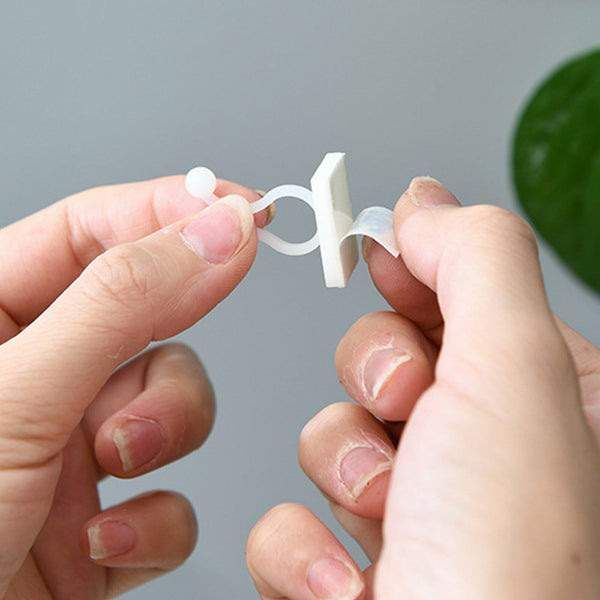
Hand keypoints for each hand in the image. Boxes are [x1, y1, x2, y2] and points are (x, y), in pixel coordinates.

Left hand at [0, 175, 267, 598]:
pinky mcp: (106, 525)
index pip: (89, 233)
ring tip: (120, 462)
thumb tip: (214, 233)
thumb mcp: (15, 399)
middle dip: (180, 316)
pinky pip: (172, 499)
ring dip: (166, 427)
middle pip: (148, 311)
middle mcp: (37, 382)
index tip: (237, 205)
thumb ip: (122, 305)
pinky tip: (103, 544)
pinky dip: (154, 522)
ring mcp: (74, 454)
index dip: (167, 208)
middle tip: (237, 265)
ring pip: (174, 402)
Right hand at [246, 177, 599, 598]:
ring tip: (387, 523)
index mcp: (538, 403)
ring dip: (343, 475)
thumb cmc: (510, 573)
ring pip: (327, 439)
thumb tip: (426, 204)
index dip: (411, 270)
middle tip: (408, 417)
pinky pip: (291, 520)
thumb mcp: (512, 375)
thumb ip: (474, 263)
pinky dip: (308, 554)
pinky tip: (351, 589)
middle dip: (377, 383)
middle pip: (381, 362)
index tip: (372, 249)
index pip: (458, 298)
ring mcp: (411, 515)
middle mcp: (477, 457)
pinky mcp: (349, 570)